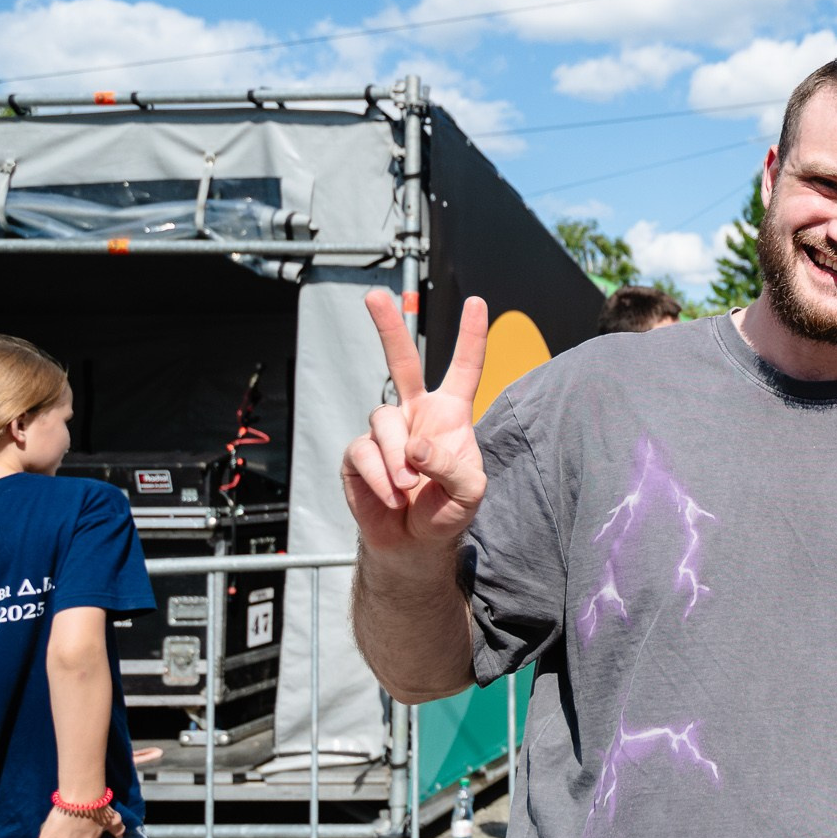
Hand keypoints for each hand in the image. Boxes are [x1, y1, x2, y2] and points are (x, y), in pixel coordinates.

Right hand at [342, 294, 490, 556]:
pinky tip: (393, 495)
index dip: (472, 337)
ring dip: (398, 459)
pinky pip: (364, 452)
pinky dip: (381, 477)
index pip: (464, 369)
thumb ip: (453, 466)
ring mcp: (385, 431)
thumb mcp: (469, 492)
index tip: (477, 302)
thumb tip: (416, 445)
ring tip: (409, 487)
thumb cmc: (446, 510)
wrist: (413, 543)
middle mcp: (415, 413)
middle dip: (387, 327)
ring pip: (383, 421)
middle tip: (374, 295)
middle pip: (400, 361)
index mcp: (450, 414)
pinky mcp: (358, 454)